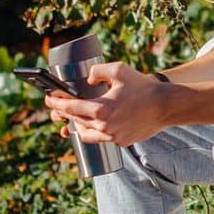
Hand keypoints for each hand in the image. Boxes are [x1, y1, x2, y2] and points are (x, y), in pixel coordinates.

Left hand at [44, 62, 174, 149]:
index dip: (55, 103)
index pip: (70, 107)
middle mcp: (104, 126)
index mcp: (100, 109)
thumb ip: (97, 71)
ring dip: (78, 125)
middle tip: (58, 106)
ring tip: (75, 117)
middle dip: (64, 113)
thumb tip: (88, 80)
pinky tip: (95, 124)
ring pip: (86, 133)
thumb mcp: (119, 70)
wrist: (165, 106)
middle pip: (75, 120)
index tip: (48, 99)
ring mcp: (112, 137)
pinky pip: (102, 138)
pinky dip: (95, 131)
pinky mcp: (121, 142)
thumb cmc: (143, 86)